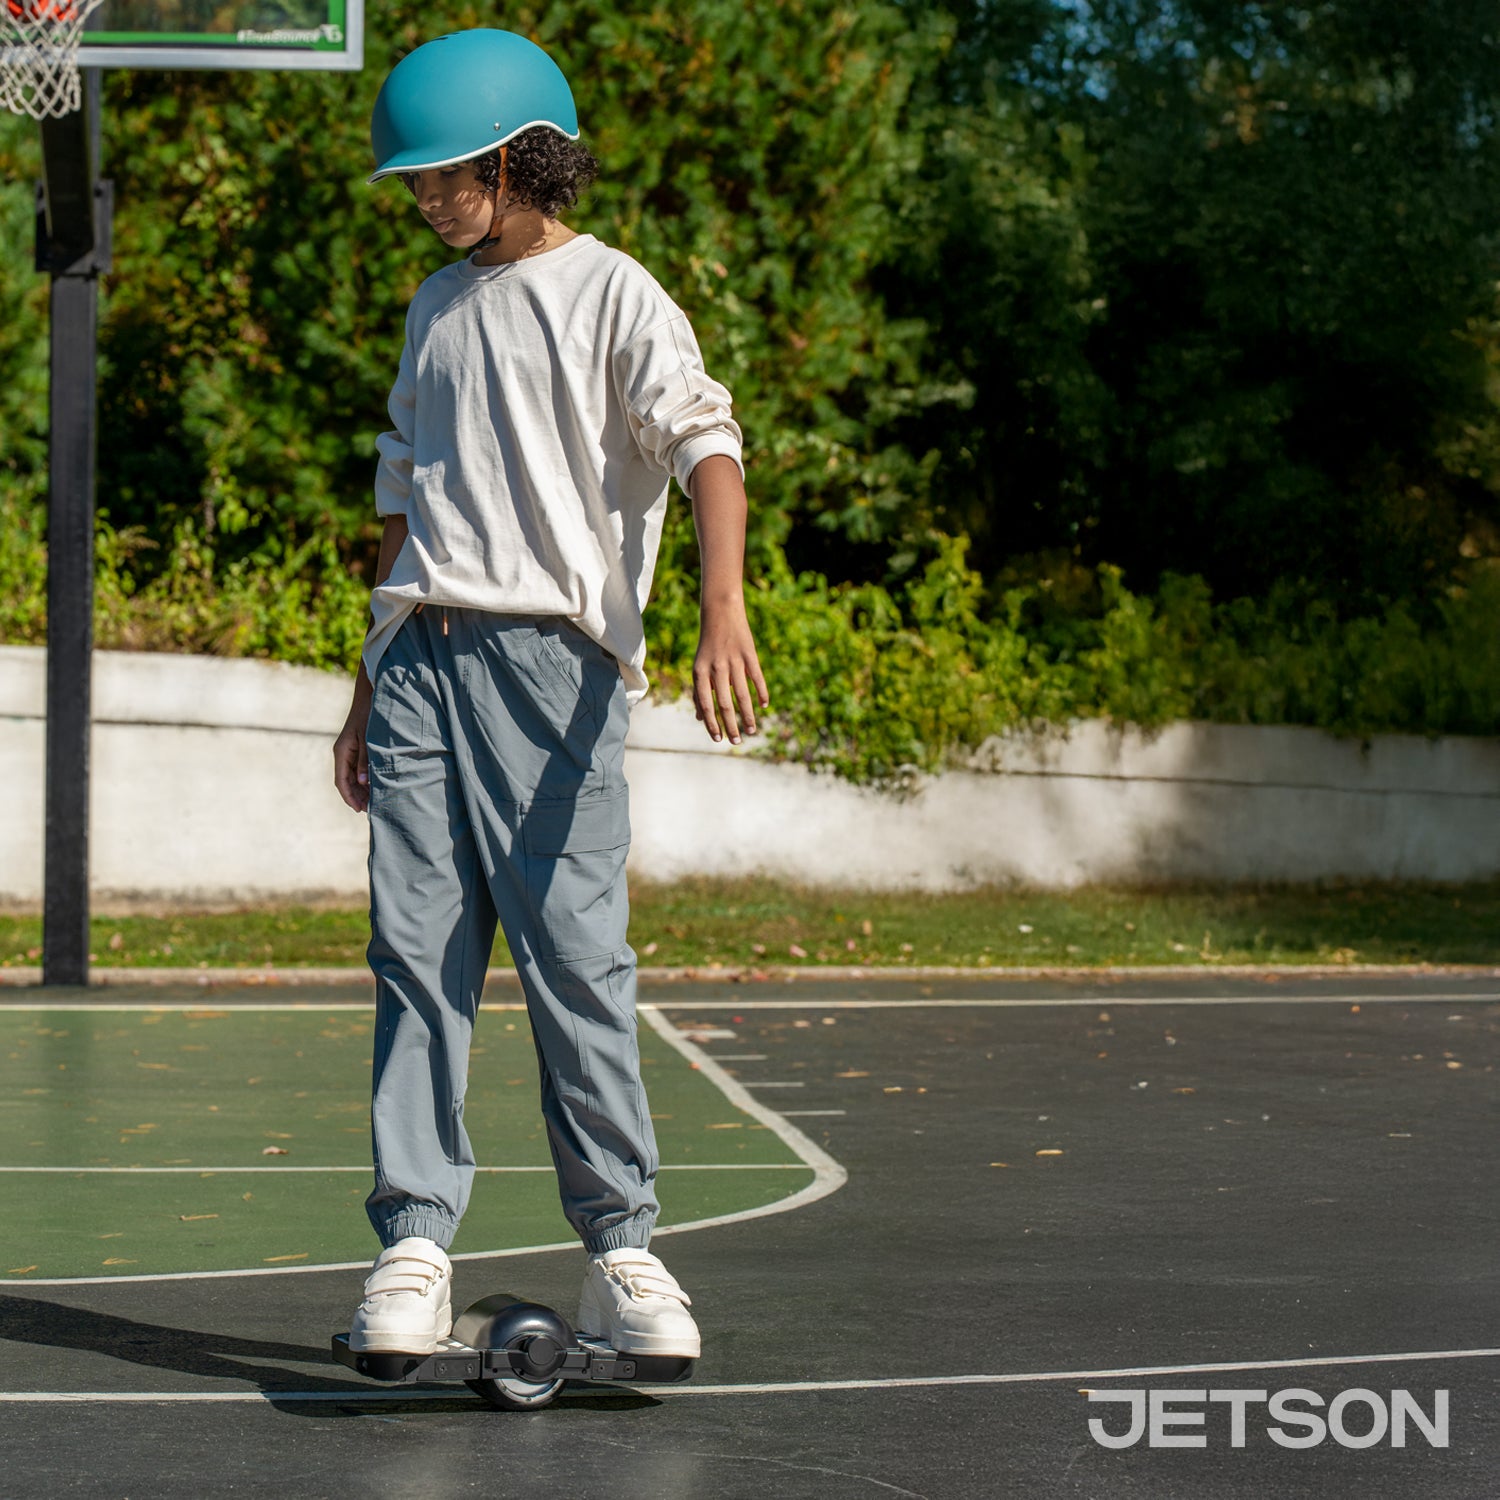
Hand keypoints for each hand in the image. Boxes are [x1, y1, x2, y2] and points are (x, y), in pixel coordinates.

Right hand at [333, 687, 371, 811]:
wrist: (369, 699)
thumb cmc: (369, 718)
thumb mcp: (368, 741)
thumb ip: (365, 761)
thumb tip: (363, 783)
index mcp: (341, 752)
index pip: (341, 781)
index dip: (349, 797)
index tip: (359, 809)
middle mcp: (342, 754)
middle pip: (346, 781)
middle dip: (356, 796)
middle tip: (369, 810)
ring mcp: (348, 752)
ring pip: (352, 777)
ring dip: (360, 790)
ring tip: (373, 802)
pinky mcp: (355, 749)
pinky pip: (357, 769)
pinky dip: (364, 780)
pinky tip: (374, 787)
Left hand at [693, 597, 768, 744]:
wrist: (720, 613)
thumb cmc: (708, 646)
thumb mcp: (699, 667)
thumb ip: (699, 692)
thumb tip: (701, 718)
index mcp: (700, 672)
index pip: (706, 704)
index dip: (712, 724)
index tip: (718, 739)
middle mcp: (716, 668)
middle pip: (725, 704)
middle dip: (731, 725)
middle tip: (737, 742)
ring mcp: (734, 661)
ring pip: (743, 695)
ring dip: (748, 716)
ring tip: (752, 730)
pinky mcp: (750, 654)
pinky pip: (757, 678)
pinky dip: (761, 693)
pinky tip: (764, 706)